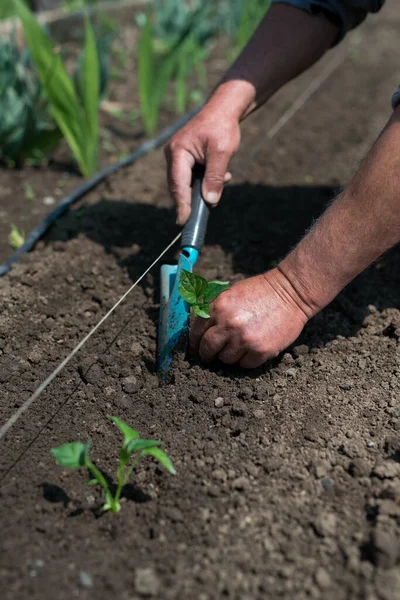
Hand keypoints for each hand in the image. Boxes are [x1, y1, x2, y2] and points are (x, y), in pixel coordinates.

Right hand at [165, 105, 240, 224]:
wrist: (224, 109)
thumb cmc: (222, 127)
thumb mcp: (222, 153)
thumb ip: (215, 177)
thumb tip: (210, 201)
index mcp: (178, 152)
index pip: (178, 184)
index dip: (182, 204)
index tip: (183, 221)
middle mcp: (173, 155)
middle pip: (179, 186)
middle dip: (191, 200)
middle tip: (199, 218)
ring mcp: (177, 157)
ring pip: (186, 183)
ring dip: (202, 189)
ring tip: (222, 183)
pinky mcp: (185, 159)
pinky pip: (191, 177)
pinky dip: (205, 181)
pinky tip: (222, 176)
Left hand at [189, 269, 313, 367]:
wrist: (291, 292)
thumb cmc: (261, 291)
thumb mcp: (231, 294)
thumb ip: (215, 311)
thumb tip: (200, 332)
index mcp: (218, 307)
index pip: (197, 332)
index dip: (196, 343)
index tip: (197, 348)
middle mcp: (229, 324)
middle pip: (208, 350)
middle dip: (208, 355)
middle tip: (211, 357)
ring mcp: (245, 339)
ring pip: (227, 360)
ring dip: (230, 356)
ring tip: (241, 346)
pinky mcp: (261, 350)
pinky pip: (245, 364)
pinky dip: (247, 360)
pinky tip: (254, 348)